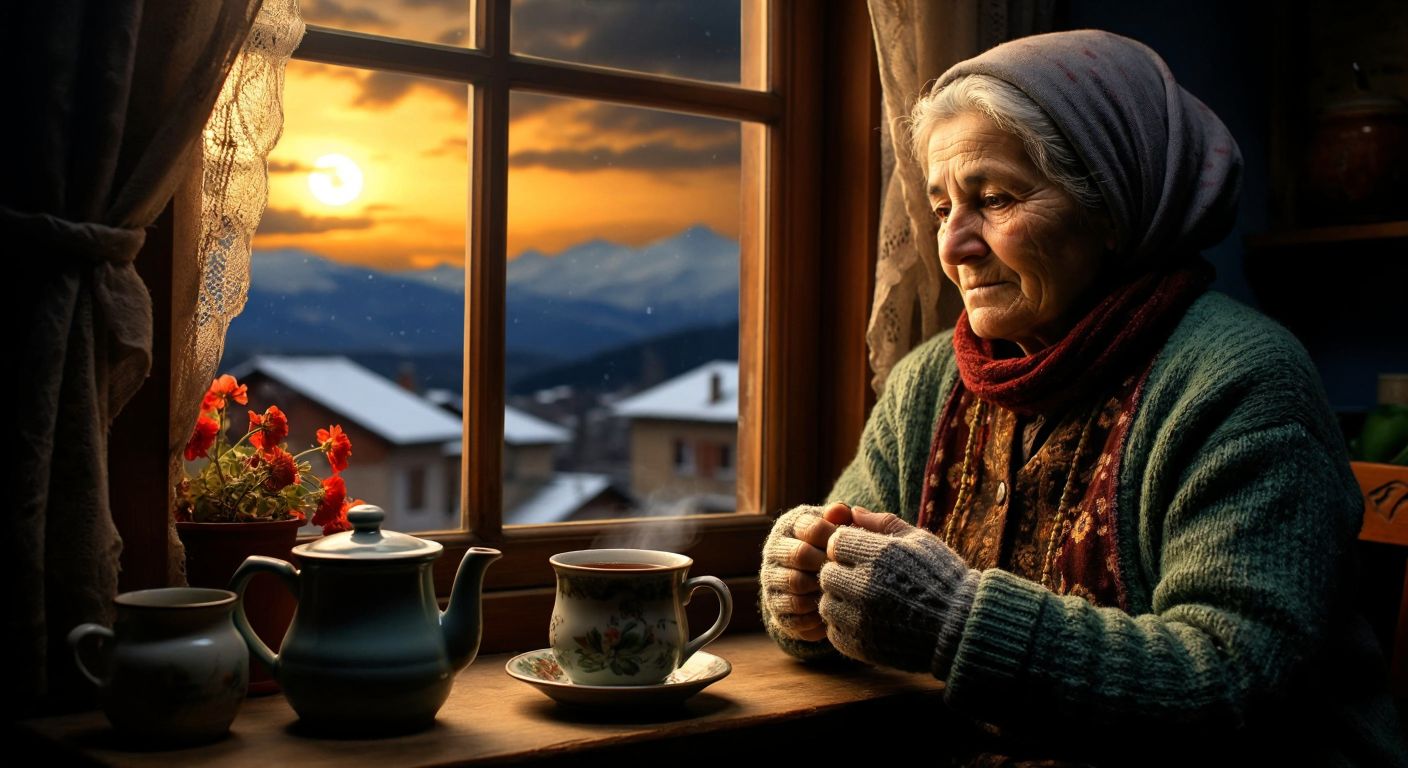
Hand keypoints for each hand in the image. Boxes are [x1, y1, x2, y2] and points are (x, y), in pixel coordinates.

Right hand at [760, 502, 849, 641]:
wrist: (817, 583)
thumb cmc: (833, 549)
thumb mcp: (839, 528)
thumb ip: (842, 516)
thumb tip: (839, 511)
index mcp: (789, 526)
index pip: (812, 527)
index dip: (837, 540)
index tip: (850, 550)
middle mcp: (773, 551)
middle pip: (800, 554)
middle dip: (827, 564)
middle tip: (844, 571)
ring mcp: (771, 580)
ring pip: (795, 584)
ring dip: (821, 588)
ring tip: (837, 590)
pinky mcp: (774, 609)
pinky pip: (795, 614)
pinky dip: (816, 615)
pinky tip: (829, 610)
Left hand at [818, 507, 978, 676]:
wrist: (962, 628)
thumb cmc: (944, 578)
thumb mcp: (920, 540)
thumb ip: (883, 523)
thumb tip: (853, 511)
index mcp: (879, 556)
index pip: (835, 543)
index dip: (846, 547)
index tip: (861, 555)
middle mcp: (865, 586)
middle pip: (826, 573)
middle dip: (840, 573)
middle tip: (861, 579)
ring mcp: (861, 619)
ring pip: (826, 604)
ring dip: (840, 601)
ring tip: (864, 602)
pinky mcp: (861, 646)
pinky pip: (834, 631)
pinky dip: (845, 626)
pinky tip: (866, 621)